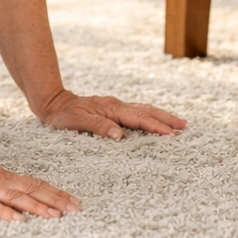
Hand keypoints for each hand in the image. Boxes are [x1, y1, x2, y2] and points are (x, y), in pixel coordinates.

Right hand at [0, 160, 81, 220]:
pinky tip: (17, 220)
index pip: (33, 184)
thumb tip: (26, 203)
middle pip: (30, 189)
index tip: (73, 203)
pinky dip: (4, 212)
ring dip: (35, 206)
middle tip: (74, 209)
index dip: (54, 192)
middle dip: (54, 199)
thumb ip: (3, 191)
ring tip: (54, 215)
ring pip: (14, 197)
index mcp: (1, 177)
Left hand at [36, 89, 186, 139]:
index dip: (155, 127)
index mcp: (110, 109)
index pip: (137, 119)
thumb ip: (98, 127)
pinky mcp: (114, 109)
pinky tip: (157, 120)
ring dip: (162, 116)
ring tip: (179, 124)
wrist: (52, 102)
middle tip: (185, 127)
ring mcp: (116, 106)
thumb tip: (119, 135)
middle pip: (147, 111)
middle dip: (167, 119)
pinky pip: (137, 112)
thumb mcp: (76, 122)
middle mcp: (116, 106)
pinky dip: (151, 116)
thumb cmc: (62, 115)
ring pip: (144, 109)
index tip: (171, 134)